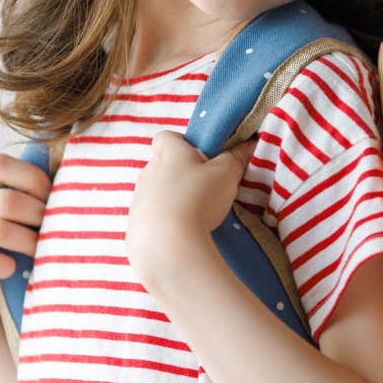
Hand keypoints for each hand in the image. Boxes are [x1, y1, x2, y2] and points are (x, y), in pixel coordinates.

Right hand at [0, 151, 50, 316]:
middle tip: (54, 229)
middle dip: (38, 216)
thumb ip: (12, 190)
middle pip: (7, 202)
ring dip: (29, 243)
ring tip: (42, 251)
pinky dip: (7, 265)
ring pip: (0, 231)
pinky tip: (12, 268)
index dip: (31, 178)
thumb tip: (65, 174)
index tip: (50, 197)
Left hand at [126, 132, 249, 296]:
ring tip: (196, 216)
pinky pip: (151, 219)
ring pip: (157, 193)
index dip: (183, 143)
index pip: (167, 137)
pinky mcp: (135, 226)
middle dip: (183, 175)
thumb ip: (236, 157)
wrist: (167, 246)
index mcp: (168, 153)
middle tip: (206, 189)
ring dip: (174, 200)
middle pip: (164, 166)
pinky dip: (165, 223)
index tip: (202, 157)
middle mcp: (148, 172)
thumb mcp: (226, 174)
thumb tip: (247, 144)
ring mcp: (138, 200)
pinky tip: (182, 234)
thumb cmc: (198, 200)